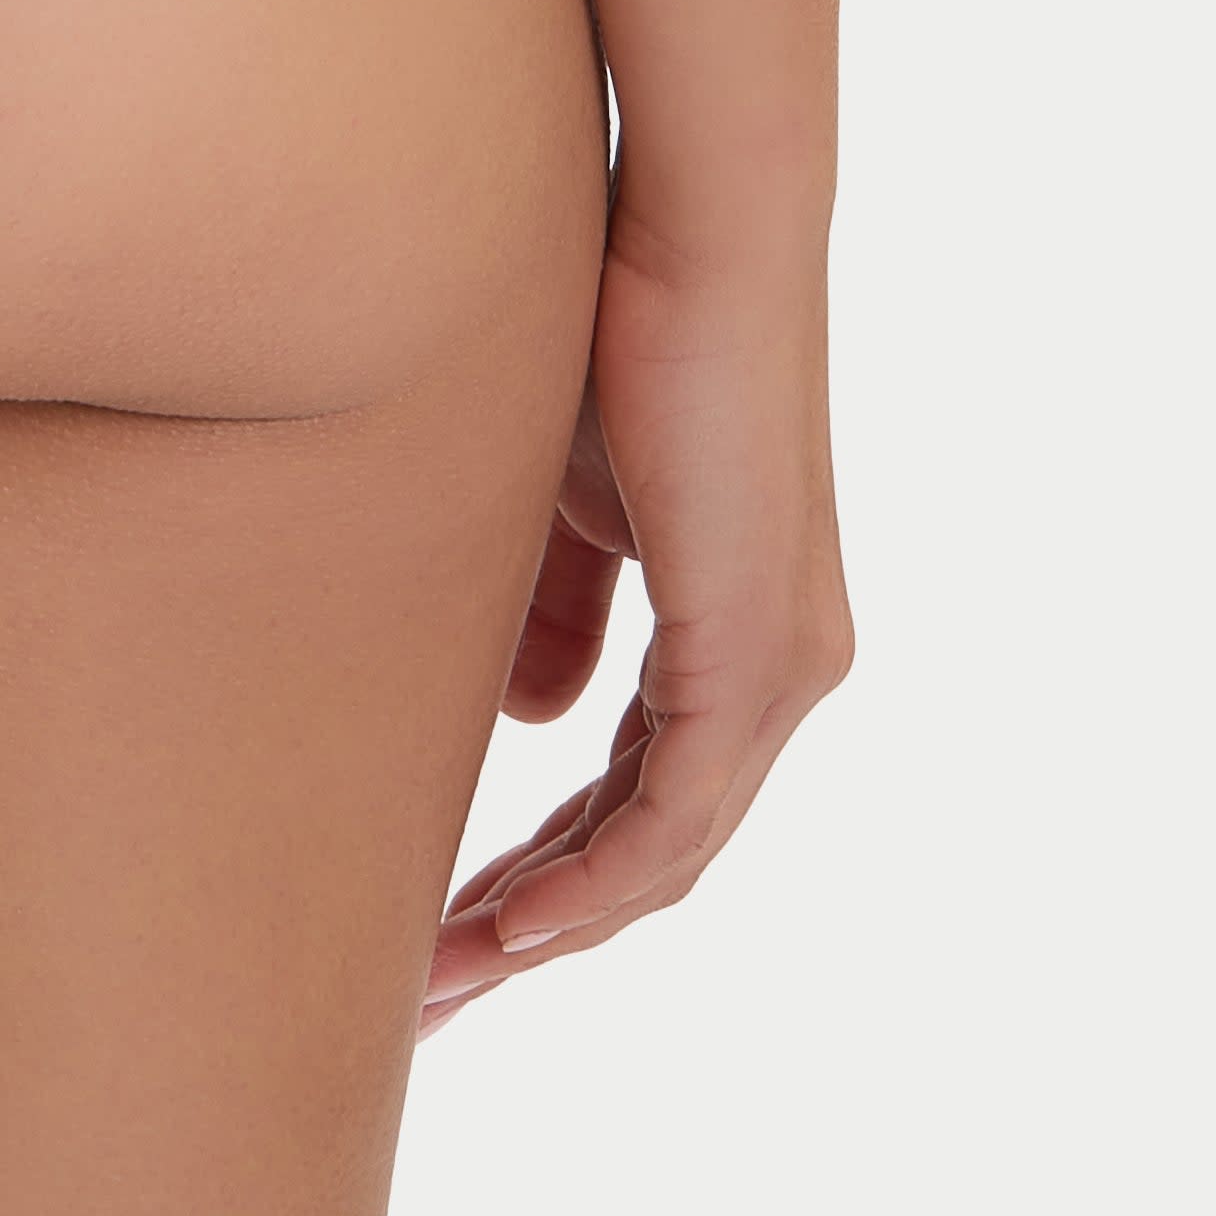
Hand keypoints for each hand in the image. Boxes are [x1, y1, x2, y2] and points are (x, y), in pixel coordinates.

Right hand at [422, 212, 852, 1030]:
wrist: (692, 229)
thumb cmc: (611, 317)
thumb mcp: (558, 485)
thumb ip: (550, 602)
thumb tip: (526, 717)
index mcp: (735, 620)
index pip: (639, 781)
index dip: (546, 855)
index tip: (449, 911)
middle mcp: (782, 665)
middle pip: (653, 842)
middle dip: (537, 921)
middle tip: (433, 985)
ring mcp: (781, 670)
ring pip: (665, 850)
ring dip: (551, 923)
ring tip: (448, 976)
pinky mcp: (757, 656)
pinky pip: (676, 816)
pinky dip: (595, 882)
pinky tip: (520, 926)